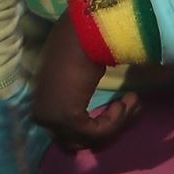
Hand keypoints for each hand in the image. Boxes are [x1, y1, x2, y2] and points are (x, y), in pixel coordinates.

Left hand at [31, 13, 143, 153]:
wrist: (84, 31)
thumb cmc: (82, 48)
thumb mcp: (78, 81)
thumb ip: (80, 99)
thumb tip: (96, 118)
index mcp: (41, 105)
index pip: (69, 134)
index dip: (99, 125)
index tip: (123, 105)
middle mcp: (41, 116)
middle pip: (79, 141)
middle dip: (108, 129)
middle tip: (131, 107)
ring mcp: (51, 118)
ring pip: (90, 139)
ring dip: (117, 122)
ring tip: (132, 100)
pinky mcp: (67, 117)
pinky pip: (97, 132)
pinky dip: (116, 119)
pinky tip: (127, 100)